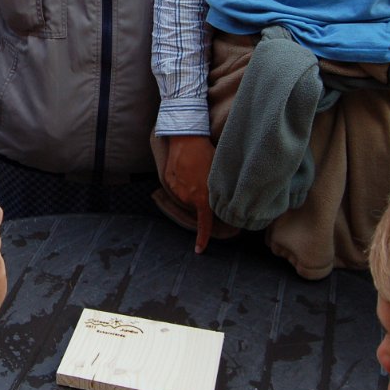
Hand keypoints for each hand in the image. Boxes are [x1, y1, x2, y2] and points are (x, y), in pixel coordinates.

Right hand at [164, 135, 215, 253]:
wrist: (187, 139)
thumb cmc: (207, 155)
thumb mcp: (218, 177)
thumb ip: (217, 193)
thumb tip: (220, 203)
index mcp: (202, 199)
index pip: (204, 223)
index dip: (203, 238)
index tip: (199, 250)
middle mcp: (188, 198)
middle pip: (196, 206)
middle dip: (201, 199)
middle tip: (206, 182)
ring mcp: (176, 190)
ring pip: (187, 196)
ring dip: (192, 189)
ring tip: (196, 171)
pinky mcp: (168, 181)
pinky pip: (177, 187)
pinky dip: (182, 182)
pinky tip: (186, 168)